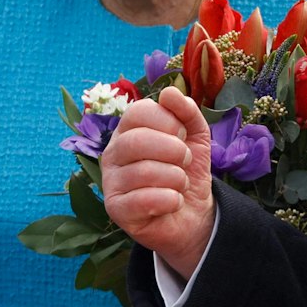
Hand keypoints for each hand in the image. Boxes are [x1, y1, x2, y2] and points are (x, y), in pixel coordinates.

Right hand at [100, 85, 214, 275]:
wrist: (193, 213)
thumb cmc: (186, 170)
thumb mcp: (195, 136)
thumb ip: (187, 111)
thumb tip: (169, 92)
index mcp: (128, 130)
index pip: (138, 111)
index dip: (168, 121)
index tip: (182, 135)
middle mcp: (113, 153)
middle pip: (138, 140)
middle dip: (174, 151)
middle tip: (184, 161)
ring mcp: (111, 181)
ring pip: (145, 171)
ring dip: (176, 178)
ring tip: (180, 184)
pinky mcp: (116, 209)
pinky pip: (145, 199)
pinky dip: (171, 200)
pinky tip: (173, 201)